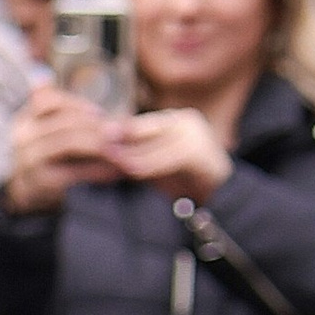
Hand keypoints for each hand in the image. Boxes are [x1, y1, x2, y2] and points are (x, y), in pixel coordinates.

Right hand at [4, 80, 123, 212]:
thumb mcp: (41, 133)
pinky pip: (75, 171)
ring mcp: (30, 161)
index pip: (47, 102)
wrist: (26, 200)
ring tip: (123, 147)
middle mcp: (23, 138)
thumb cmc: (44, 161)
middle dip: (98, 125)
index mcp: (25, 121)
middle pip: (64, 122)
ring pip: (69, 143)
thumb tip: (42, 77)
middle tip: (126, 129)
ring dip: (101, 144)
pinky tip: (116, 170)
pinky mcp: (42, 182)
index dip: (77, 105)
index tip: (100, 113)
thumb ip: (49, 110)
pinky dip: (99, 170)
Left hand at [105, 106, 231, 206]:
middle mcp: (185, 121)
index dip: (116, 130)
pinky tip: (132, 169)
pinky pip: (170, 157)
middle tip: (98, 146)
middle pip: (146, 129)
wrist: (221, 194)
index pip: (139, 123)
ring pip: (156, 143)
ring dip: (132, 153)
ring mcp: (196, 134)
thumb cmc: (182, 181)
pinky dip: (150, 164)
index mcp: (173, 120)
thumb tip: (103, 150)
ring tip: (111, 158)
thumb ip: (134, 155)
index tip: (93, 136)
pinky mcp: (201, 151)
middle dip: (121, 139)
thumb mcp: (154, 164)